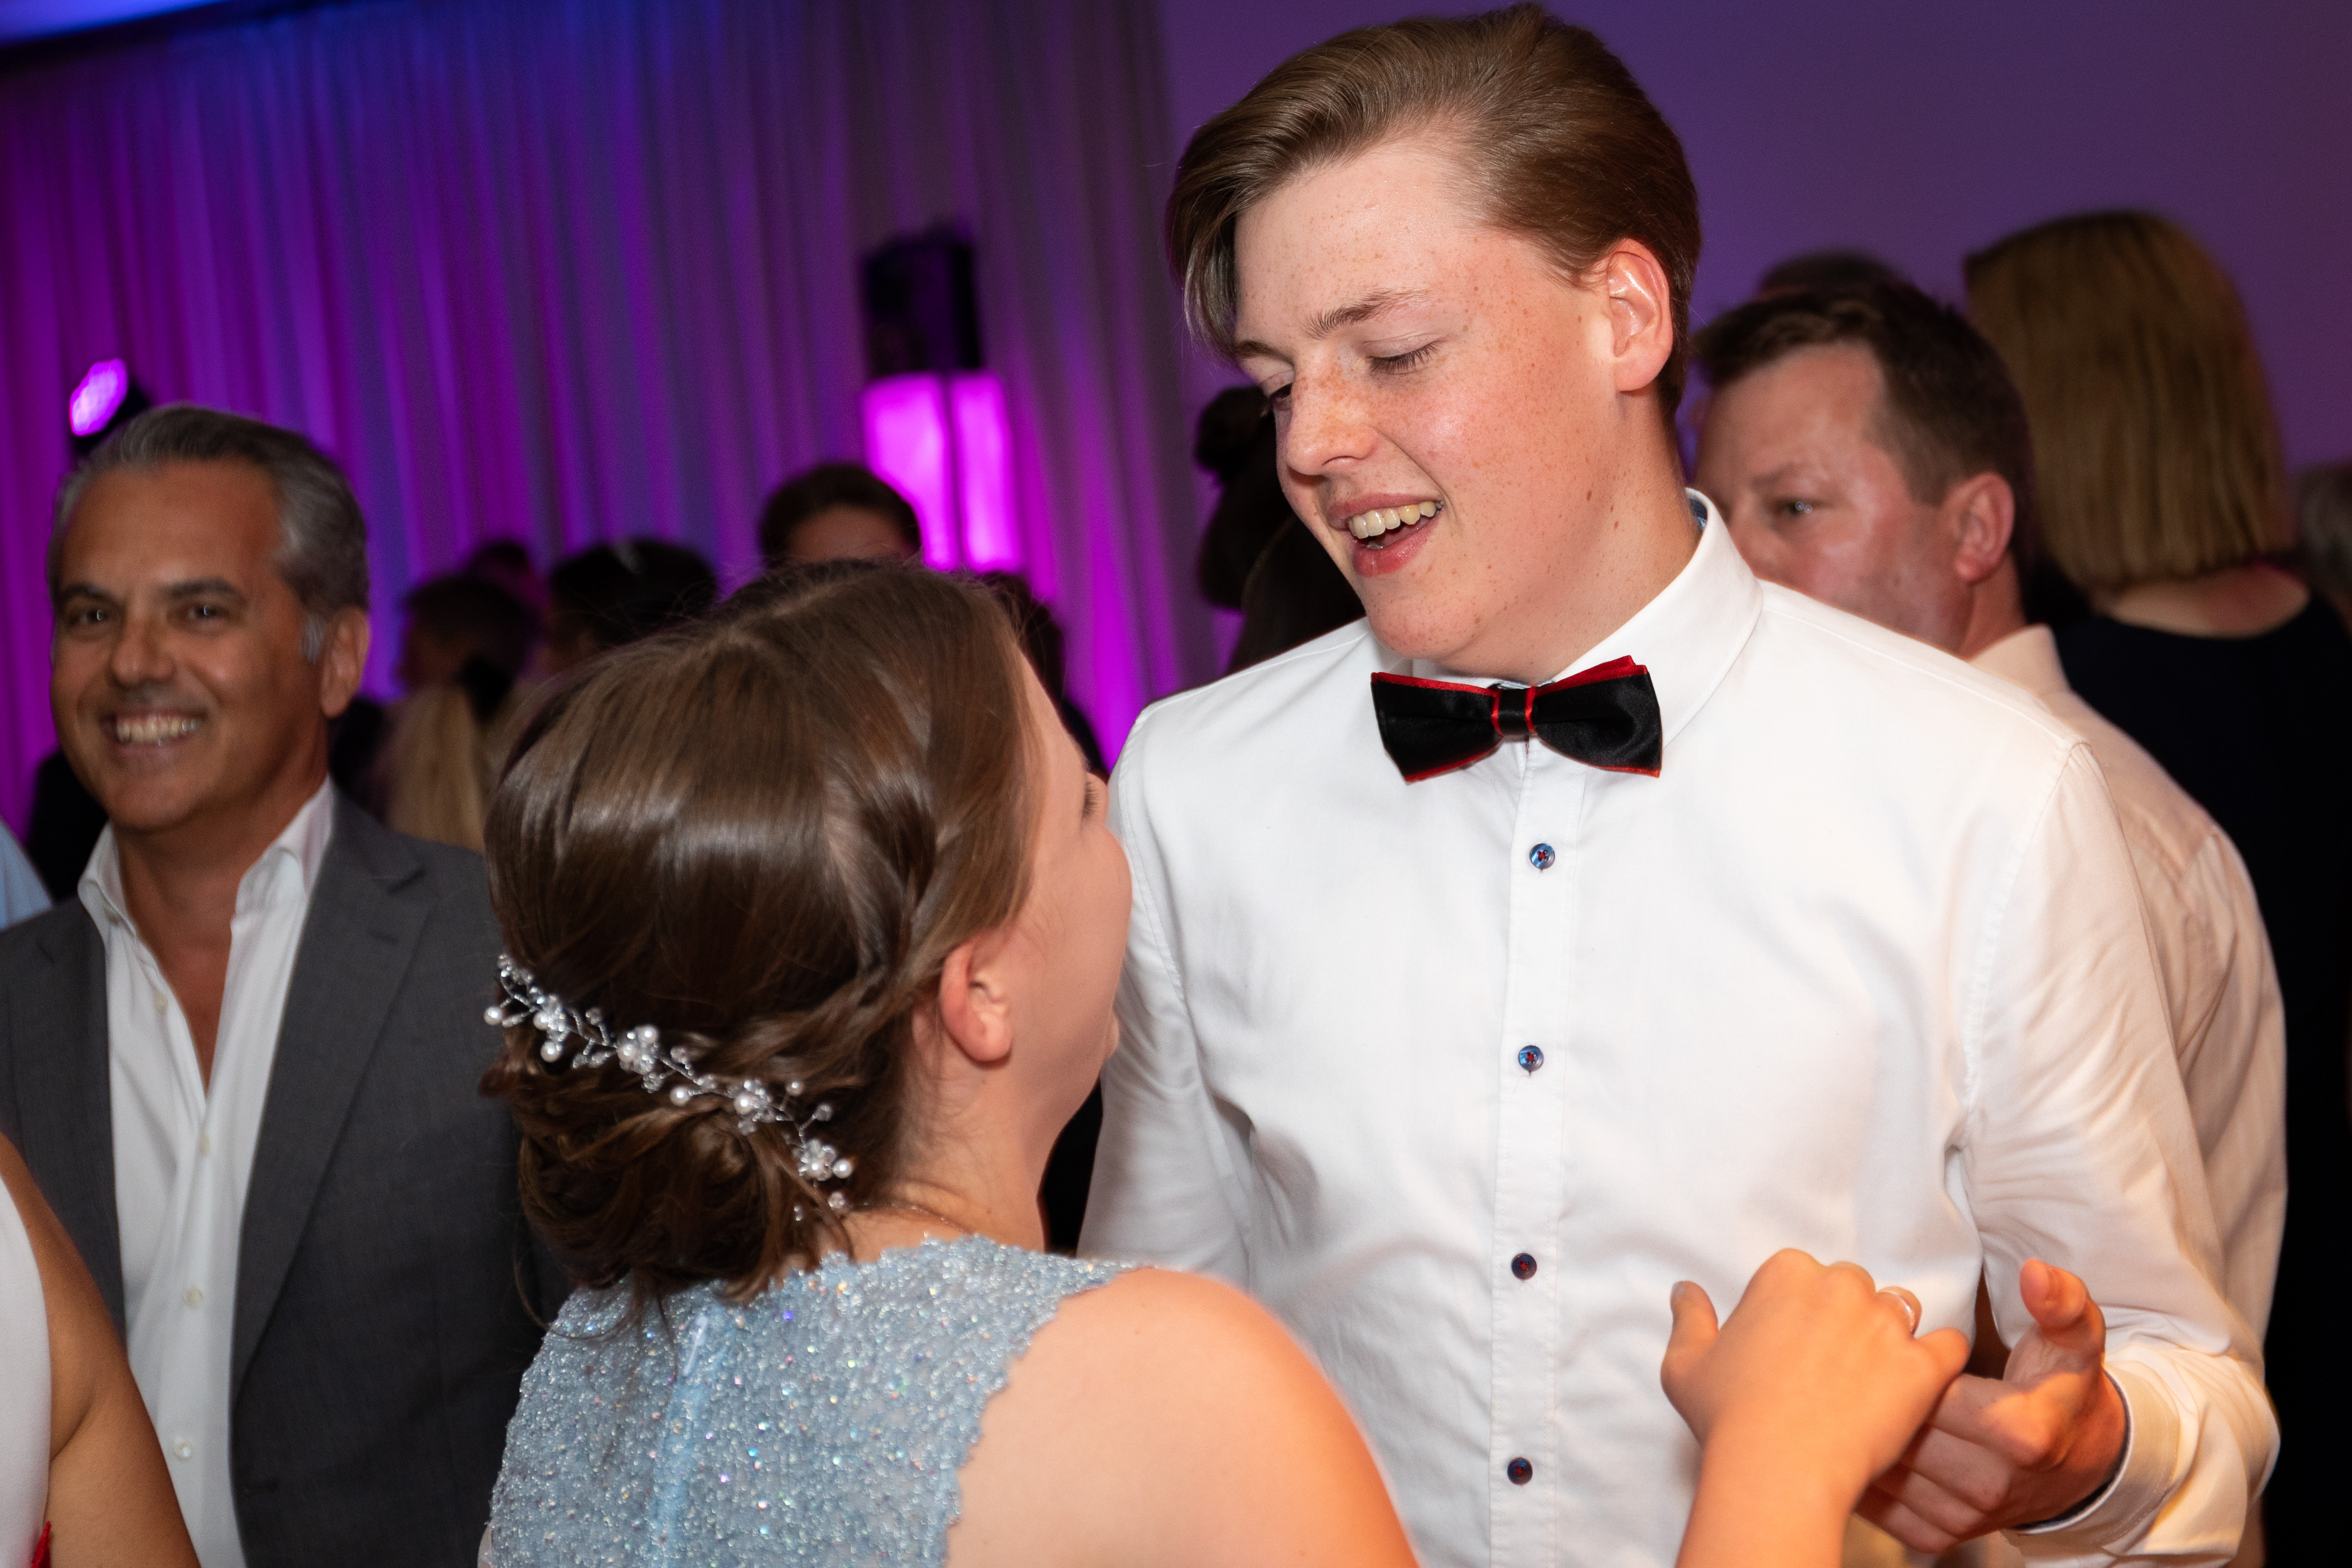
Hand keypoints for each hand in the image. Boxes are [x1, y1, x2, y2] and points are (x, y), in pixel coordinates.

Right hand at [1662, 1249, 1969, 1502]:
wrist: (1776, 1469)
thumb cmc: (1727, 1417)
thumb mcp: (1686, 1364)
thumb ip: (1688, 1318)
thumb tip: (1684, 1289)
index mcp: (1784, 1273)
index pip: (1807, 1273)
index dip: (1802, 1310)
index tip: (1796, 1344)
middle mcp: (1839, 1285)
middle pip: (1857, 1286)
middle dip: (1849, 1317)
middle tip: (1835, 1365)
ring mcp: (1884, 1324)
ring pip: (1903, 1309)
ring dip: (1893, 1334)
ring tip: (1877, 1376)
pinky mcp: (1921, 1366)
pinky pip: (1950, 1345)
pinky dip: (1941, 1359)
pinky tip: (1922, 1381)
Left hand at [1859, 1259, 2126, 1551]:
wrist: (2079, 1466)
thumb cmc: (2064, 1391)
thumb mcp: (2076, 1342)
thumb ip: (2061, 1303)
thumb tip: (2037, 1273)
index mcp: (2018, 1430)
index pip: (1929, 1390)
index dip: (1897, 1362)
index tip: (1871, 1337)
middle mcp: (1990, 1482)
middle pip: (1900, 1430)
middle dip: (1865, 1396)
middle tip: (1833, 1361)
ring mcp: (1964, 1516)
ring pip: (1883, 1470)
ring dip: (1850, 1435)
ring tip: (1825, 1396)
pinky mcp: (1942, 1535)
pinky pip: (1881, 1506)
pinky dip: (1857, 1474)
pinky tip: (1839, 1439)